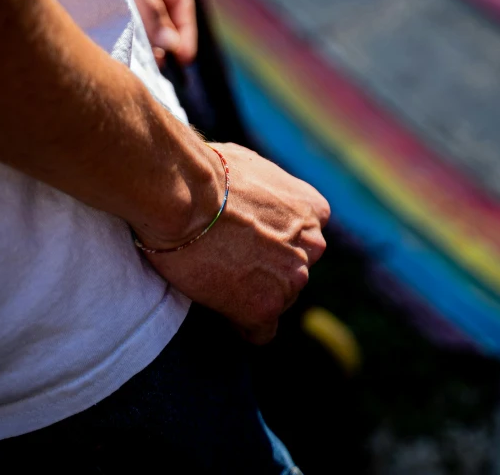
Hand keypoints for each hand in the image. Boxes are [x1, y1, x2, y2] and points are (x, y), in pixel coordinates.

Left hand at [104, 0, 196, 66]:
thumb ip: (148, 7)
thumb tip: (171, 45)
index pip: (180, 0)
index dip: (185, 31)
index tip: (183, 59)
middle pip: (163, 14)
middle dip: (164, 41)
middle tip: (157, 66)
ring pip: (141, 20)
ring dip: (143, 42)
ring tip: (139, 62)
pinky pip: (119, 21)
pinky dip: (123, 37)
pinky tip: (119, 51)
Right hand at [135, 143, 330, 343]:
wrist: (186, 196)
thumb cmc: (208, 173)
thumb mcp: (253, 167)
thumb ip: (269, 190)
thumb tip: (252, 193)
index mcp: (314, 211)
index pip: (305, 240)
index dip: (275, 241)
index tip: (249, 240)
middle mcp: (312, 247)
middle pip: (293, 270)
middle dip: (266, 268)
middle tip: (228, 257)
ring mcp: (291, 280)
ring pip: (277, 299)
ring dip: (252, 293)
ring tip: (216, 275)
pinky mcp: (264, 308)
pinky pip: (259, 332)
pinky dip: (242, 323)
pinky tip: (222, 307)